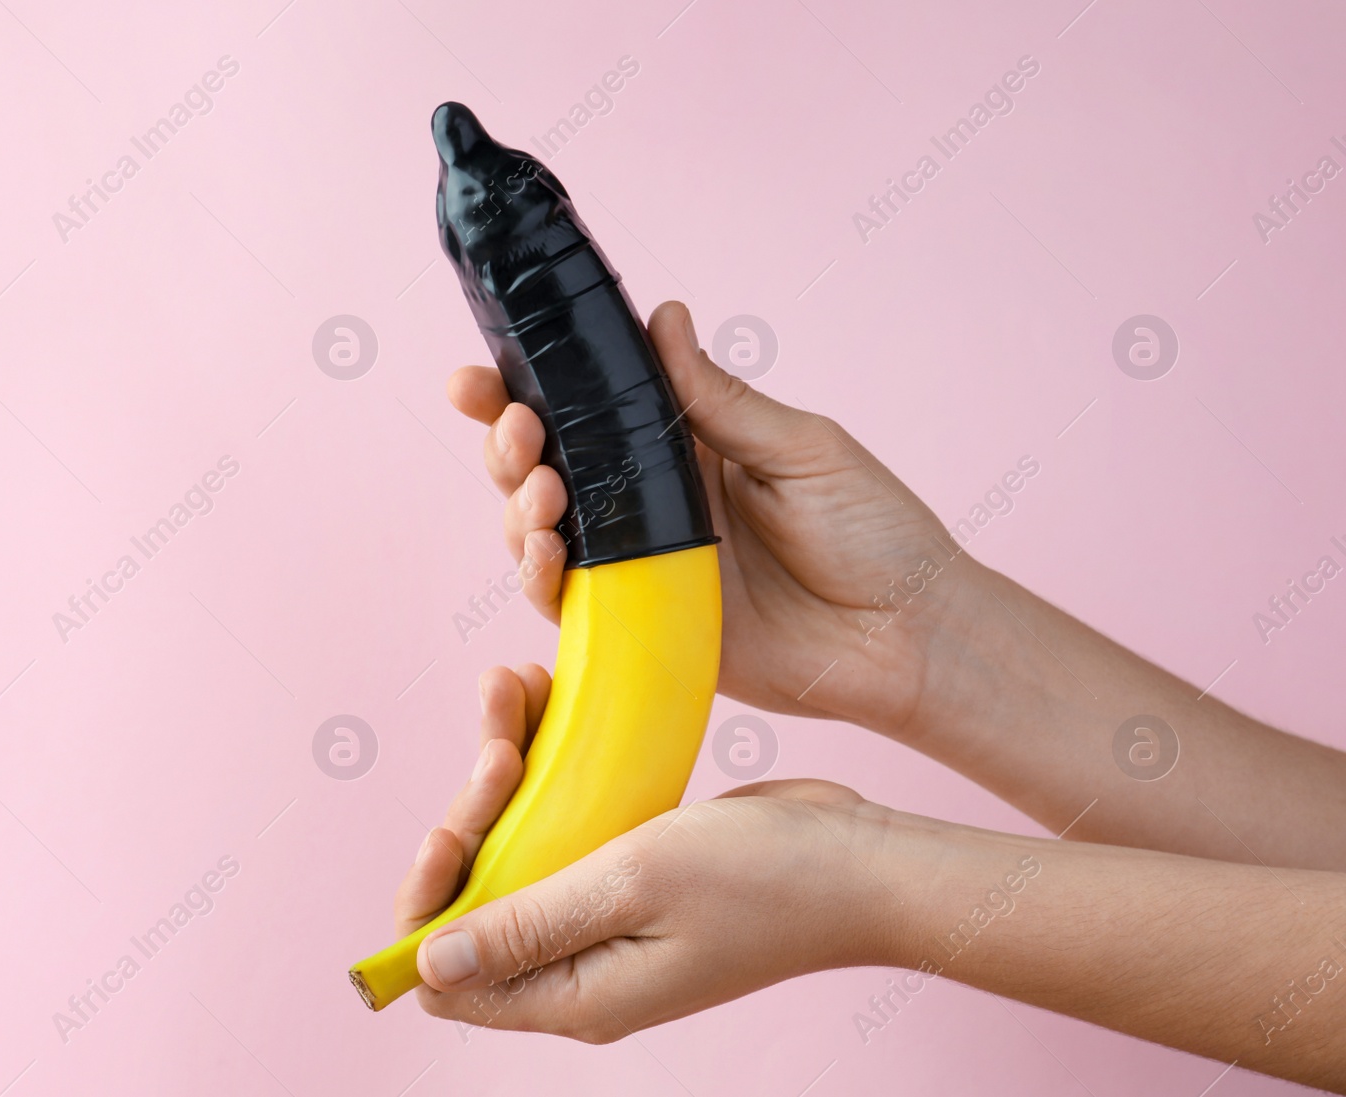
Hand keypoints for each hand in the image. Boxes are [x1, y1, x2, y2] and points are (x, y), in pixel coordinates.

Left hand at [391, 666, 899, 1040]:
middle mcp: (578, 962)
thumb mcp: (631, 888)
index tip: (448, 833)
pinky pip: (558, 820)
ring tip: (518, 690)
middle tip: (503, 745)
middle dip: (470, 813)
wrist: (859, 859)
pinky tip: (546, 704)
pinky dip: (544, 765)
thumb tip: (427, 964)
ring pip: (512, 846)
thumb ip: (525, 925)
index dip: (426, 905)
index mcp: (572, 992)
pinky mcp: (628, 871)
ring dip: (502, 771)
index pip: (447, 975)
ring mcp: (604, 915)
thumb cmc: (762, 880)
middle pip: (473, 897)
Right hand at [447, 301, 981, 736]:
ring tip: (543, 491)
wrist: (910, 639)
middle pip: (546, 467)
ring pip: (542, 533)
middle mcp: (649, 504)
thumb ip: (720, 399)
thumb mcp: (803, 449)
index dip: (525, 390)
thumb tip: (663, 318)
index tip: (481, 374)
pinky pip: (570, 602)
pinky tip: (547, 551)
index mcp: (686, 446)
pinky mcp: (643, 627)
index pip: (589, 409)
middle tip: (516, 428)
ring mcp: (641, 567)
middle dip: (508, 444)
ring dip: (520, 507)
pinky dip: (542, 577)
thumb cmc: (876, 535)